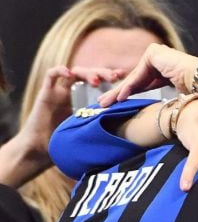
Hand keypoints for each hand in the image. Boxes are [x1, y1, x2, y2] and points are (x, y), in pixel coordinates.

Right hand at [0, 65, 122, 186]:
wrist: (41, 151)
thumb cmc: (66, 144)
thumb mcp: (91, 132)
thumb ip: (105, 126)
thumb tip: (133, 132)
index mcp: (84, 100)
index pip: (100, 83)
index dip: (112, 80)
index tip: (127, 79)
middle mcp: (72, 93)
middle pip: (90, 75)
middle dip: (103, 73)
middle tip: (116, 77)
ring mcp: (59, 92)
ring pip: (74, 72)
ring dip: (87, 73)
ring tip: (97, 81)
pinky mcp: (45, 94)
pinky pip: (50, 75)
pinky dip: (60, 70)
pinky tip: (69, 73)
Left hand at [98, 44, 197, 106]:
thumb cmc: (196, 90)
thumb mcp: (172, 95)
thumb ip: (161, 96)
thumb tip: (158, 111)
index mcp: (164, 67)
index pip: (142, 81)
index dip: (128, 92)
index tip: (116, 102)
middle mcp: (159, 58)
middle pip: (135, 79)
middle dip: (118, 92)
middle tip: (103, 103)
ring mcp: (156, 54)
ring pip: (134, 77)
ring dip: (119, 92)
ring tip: (105, 103)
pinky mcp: (153, 53)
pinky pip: (139, 74)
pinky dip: (130, 87)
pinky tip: (120, 98)